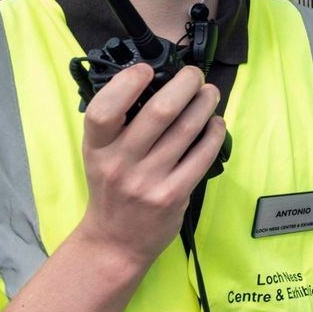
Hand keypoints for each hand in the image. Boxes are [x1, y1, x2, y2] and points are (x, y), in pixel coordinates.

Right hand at [74, 64, 228, 268]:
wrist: (115, 242)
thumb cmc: (111, 189)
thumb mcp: (99, 156)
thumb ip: (118, 124)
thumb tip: (156, 81)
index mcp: (97, 148)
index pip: (104, 110)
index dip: (127, 83)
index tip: (147, 69)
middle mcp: (120, 163)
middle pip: (159, 112)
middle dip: (185, 84)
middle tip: (195, 75)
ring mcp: (148, 181)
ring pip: (187, 129)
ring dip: (205, 104)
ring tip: (210, 93)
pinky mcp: (173, 195)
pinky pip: (202, 155)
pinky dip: (213, 133)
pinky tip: (216, 124)